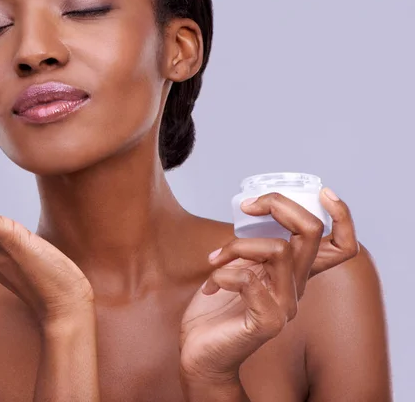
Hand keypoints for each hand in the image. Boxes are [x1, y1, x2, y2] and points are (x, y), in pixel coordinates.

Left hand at [179, 189, 358, 383]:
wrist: (201, 352)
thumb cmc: (216, 309)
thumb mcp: (238, 267)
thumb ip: (252, 247)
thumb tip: (252, 212)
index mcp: (294, 273)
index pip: (341, 246)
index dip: (343, 216)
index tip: (323, 192)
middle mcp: (297, 287)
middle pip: (311, 231)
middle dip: (278, 204)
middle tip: (247, 207)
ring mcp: (285, 306)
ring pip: (278, 250)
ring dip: (238, 246)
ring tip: (214, 260)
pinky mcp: (267, 322)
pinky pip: (249, 280)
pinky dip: (222, 274)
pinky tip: (211, 287)